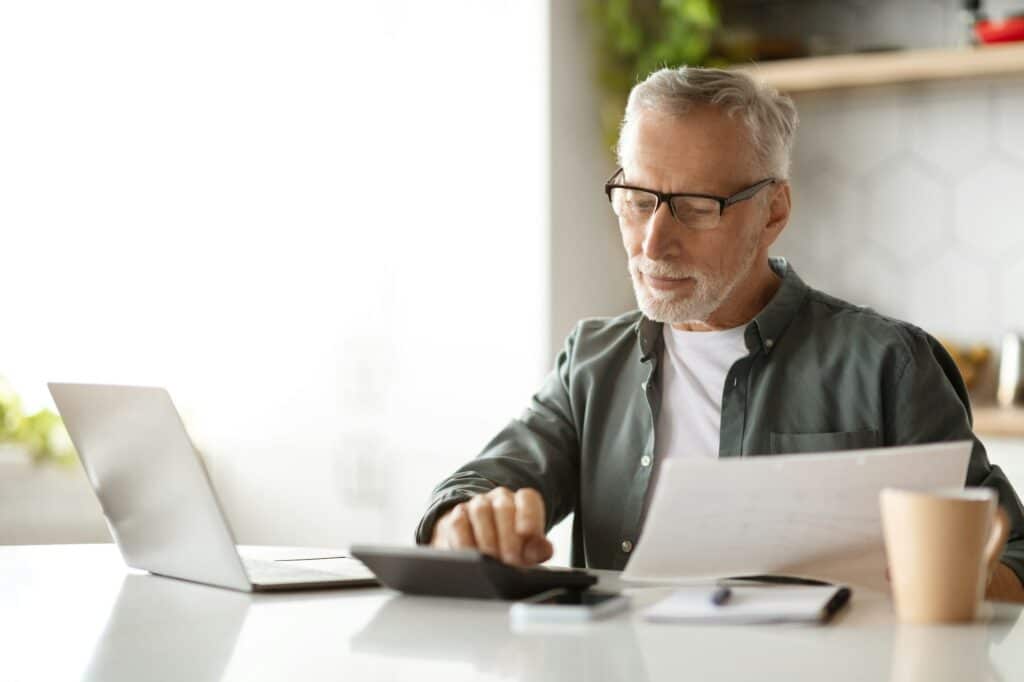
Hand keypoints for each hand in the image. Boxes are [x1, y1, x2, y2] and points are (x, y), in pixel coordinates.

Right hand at [430, 487, 553, 565]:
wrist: (478, 548)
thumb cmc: (510, 548)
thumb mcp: (529, 551)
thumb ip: (539, 549)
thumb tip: (543, 550)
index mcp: (522, 502)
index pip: (528, 498)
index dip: (528, 515)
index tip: (527, 534)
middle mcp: (500, 498)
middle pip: (504, 506)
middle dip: (508, 536)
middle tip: (511, 560)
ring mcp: (477, 504)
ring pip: (481, 511)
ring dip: (487, 539)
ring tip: (492, 561)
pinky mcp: (457, 515)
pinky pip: (459, 523)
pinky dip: (465, 541)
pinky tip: (471, 556)